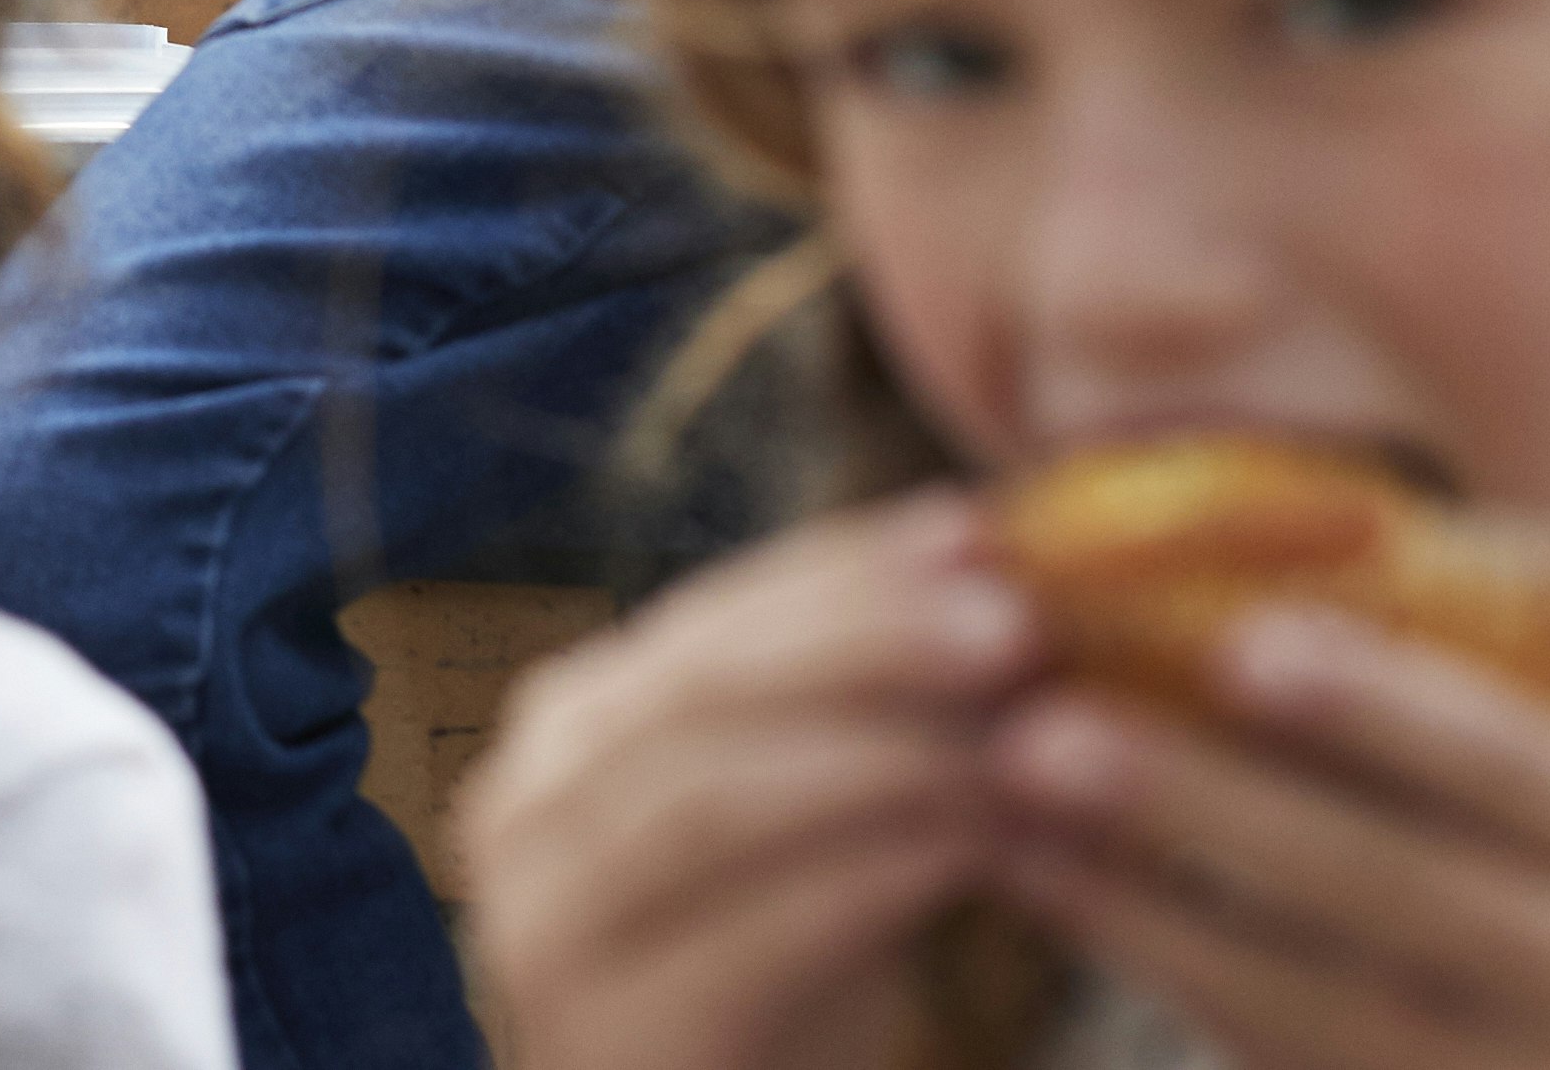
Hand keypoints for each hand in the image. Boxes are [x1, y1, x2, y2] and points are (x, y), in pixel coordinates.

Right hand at [457, 493, 1036, 1069]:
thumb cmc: (789, 999)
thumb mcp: (818, 840)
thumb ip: (867, 728)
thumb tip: (1014, 583)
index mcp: (574, 733)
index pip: (713, 621)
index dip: (848, 568)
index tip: (981, 529)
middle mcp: (525, 808)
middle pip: (701, 686)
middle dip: (869, 640)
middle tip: (1016, 619)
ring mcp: (543, 923)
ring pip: (713, 792)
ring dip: (886, 753)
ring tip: (1024, 736)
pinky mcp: (602, 1031)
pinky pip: (747, 928)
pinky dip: (875, 874)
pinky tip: (983, 848)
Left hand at [994, 605, 1549, 1068]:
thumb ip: (1501, 787)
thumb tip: (1250, 634)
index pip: (1535, 774)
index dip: (1389, 708)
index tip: (1239, 647)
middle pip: (1409, 896)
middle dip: (1213, 813)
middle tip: (1042, 738)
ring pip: (1339, 1022)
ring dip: (1164, 929)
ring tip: (1019, 844)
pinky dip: (1207, 1021)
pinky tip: (1100, 947)